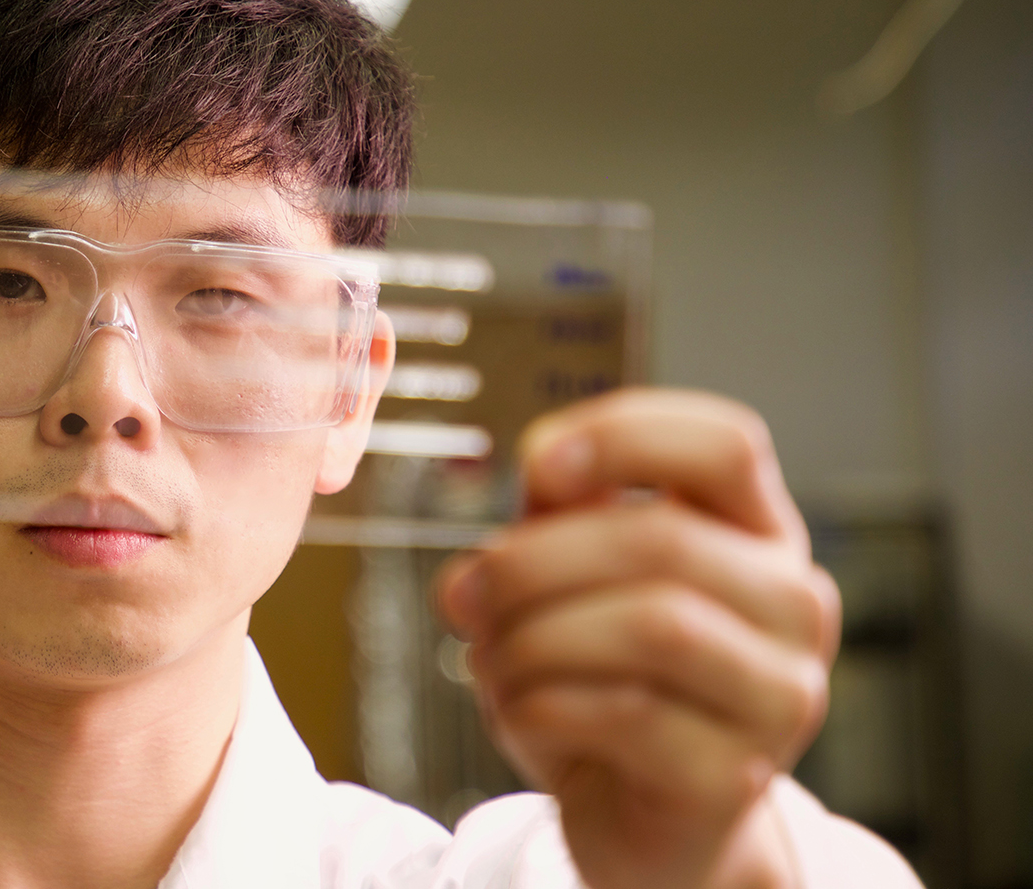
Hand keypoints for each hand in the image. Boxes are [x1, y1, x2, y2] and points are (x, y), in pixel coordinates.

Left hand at [436, 388, 841, 888]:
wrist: (642, 821)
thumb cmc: (608, 681)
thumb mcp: (573, 581)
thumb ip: (556, 516)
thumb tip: (535, 473)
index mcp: (756, 533)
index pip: (728, 444)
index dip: (626, 436)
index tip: (539, 466)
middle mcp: (793, 605)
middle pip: (664, 539)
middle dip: (534, 562)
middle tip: (464, 593)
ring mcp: (780, 695)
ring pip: (652, 626)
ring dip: (535, 638)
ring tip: (491, 659)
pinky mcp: (738, 777)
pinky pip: (627, 715)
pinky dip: (542, 706)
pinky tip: (522, 713)